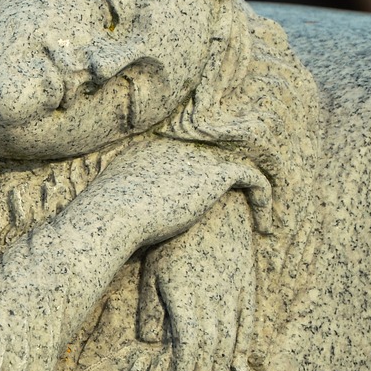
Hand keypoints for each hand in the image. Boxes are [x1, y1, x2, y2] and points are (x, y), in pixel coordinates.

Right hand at [97, 138, 270, 246]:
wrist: (112, 214)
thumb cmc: (107, 218)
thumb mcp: (114, 198)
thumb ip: (129, 197)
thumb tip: (130, 217)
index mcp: (152, 147)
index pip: (189, 154)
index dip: (204, 176)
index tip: (209, 203)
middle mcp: (178, 144)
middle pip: (215, 154)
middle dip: (231, 179)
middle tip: (245, 205)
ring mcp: (197, 155)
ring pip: (238, 162)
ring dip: (253, 188)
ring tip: (261, 214)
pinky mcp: (215, 172)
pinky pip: (253, 178)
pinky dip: (263, 199)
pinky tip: (264, 226)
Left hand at [137, 193, 255, 370]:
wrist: (213, 204)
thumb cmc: (172, 237)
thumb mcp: (153, 269)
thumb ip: (151, 305)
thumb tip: (148, 340)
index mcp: (187, 297)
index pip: (189, 345)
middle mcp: (214, 300)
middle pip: (211, 351)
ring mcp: (234, 294)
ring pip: (230, 342)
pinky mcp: (246, 285)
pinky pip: (247, 323)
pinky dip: (244, 346)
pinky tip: (239, 367)